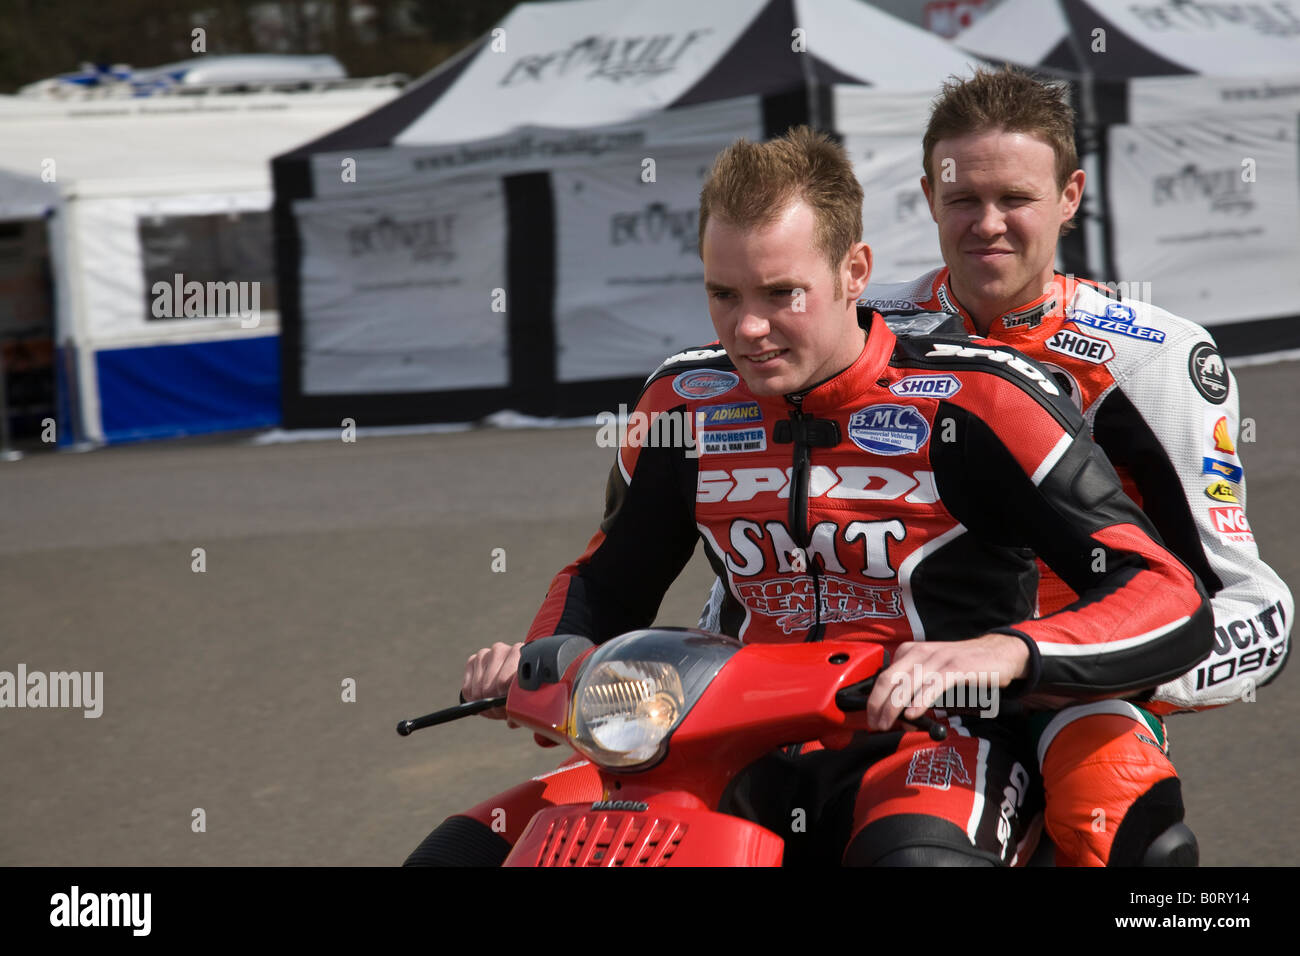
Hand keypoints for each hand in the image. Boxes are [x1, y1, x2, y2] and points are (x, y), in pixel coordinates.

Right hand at [462, 641, 522, 721]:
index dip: (505, 700)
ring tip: (495, 704)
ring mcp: (485, 654)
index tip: (509, 708)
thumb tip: (511, 722)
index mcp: (519, 653)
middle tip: (502, 710)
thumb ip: (521, 708)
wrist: (515, 676)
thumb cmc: (523, 687)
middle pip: (490, 688)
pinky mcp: (473, 661)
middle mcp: (500, 650)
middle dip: (495, 705)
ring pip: (478, 690)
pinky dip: (474, 699)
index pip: (504, 682)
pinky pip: (468, 688)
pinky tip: (485, 697)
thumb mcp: (527, 697)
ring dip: (484, 703)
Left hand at [865, 634, 1028, 730]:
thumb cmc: (963, 668)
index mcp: (911, 652)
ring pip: (908, 683)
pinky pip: (933, 685)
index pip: (884, 676)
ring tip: (888, 724)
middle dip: (878, 705)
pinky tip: (912, 715)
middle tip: (876, 725)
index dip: (873, 699)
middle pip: (889, 679)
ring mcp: (938, 658)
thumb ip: (915, 691)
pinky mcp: (956, 667)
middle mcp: (921, 652)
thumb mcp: (933, 675)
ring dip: (894, 707)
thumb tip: (900, 717)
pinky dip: (920, 700)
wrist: (997, 653)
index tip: (871, 719)